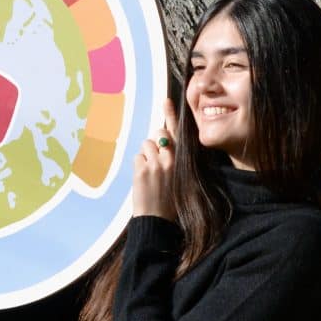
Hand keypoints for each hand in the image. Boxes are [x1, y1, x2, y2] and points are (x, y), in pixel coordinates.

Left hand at [131, 98, 177, 220]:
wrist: (159, 219)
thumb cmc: (171, 200)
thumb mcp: (181, 177)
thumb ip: (173, 159)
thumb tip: (162, 143)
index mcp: (183, 160)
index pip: (176, 133)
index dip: (171, 115)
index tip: (166, 101)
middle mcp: (171, 159)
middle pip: (158, 135)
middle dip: (154, 143)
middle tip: (155, 161)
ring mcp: (156, 164)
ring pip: (145, 146)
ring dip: (145, 156)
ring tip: (150, 174)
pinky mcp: (143, 170)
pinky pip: (138, 157)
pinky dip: (138, 166)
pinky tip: (144, 179)